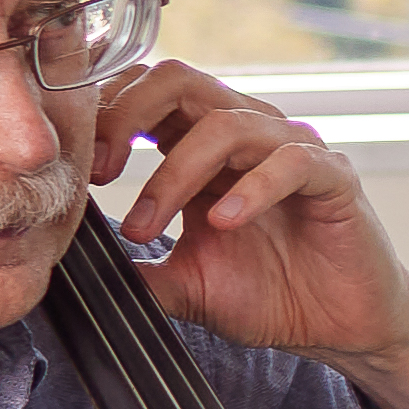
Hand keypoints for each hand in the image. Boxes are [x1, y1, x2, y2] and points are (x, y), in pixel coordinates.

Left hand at [84, 61, 408, 408]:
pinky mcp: (334, 178)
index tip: (76, 168)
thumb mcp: (182, 285)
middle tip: (99, 172)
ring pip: (227, 123)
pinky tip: (225, 222)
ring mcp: (293, 151)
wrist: (340, 328)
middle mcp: (247, 135)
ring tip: (151, 228)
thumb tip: (69, 269)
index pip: (147, 92)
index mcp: (202, 147)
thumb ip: (134, 269)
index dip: (105, 114)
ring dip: (175, 174)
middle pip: (180, 80)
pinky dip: (251, 188)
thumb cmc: (270, 295)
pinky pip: (291, 161)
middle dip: (128, 116)